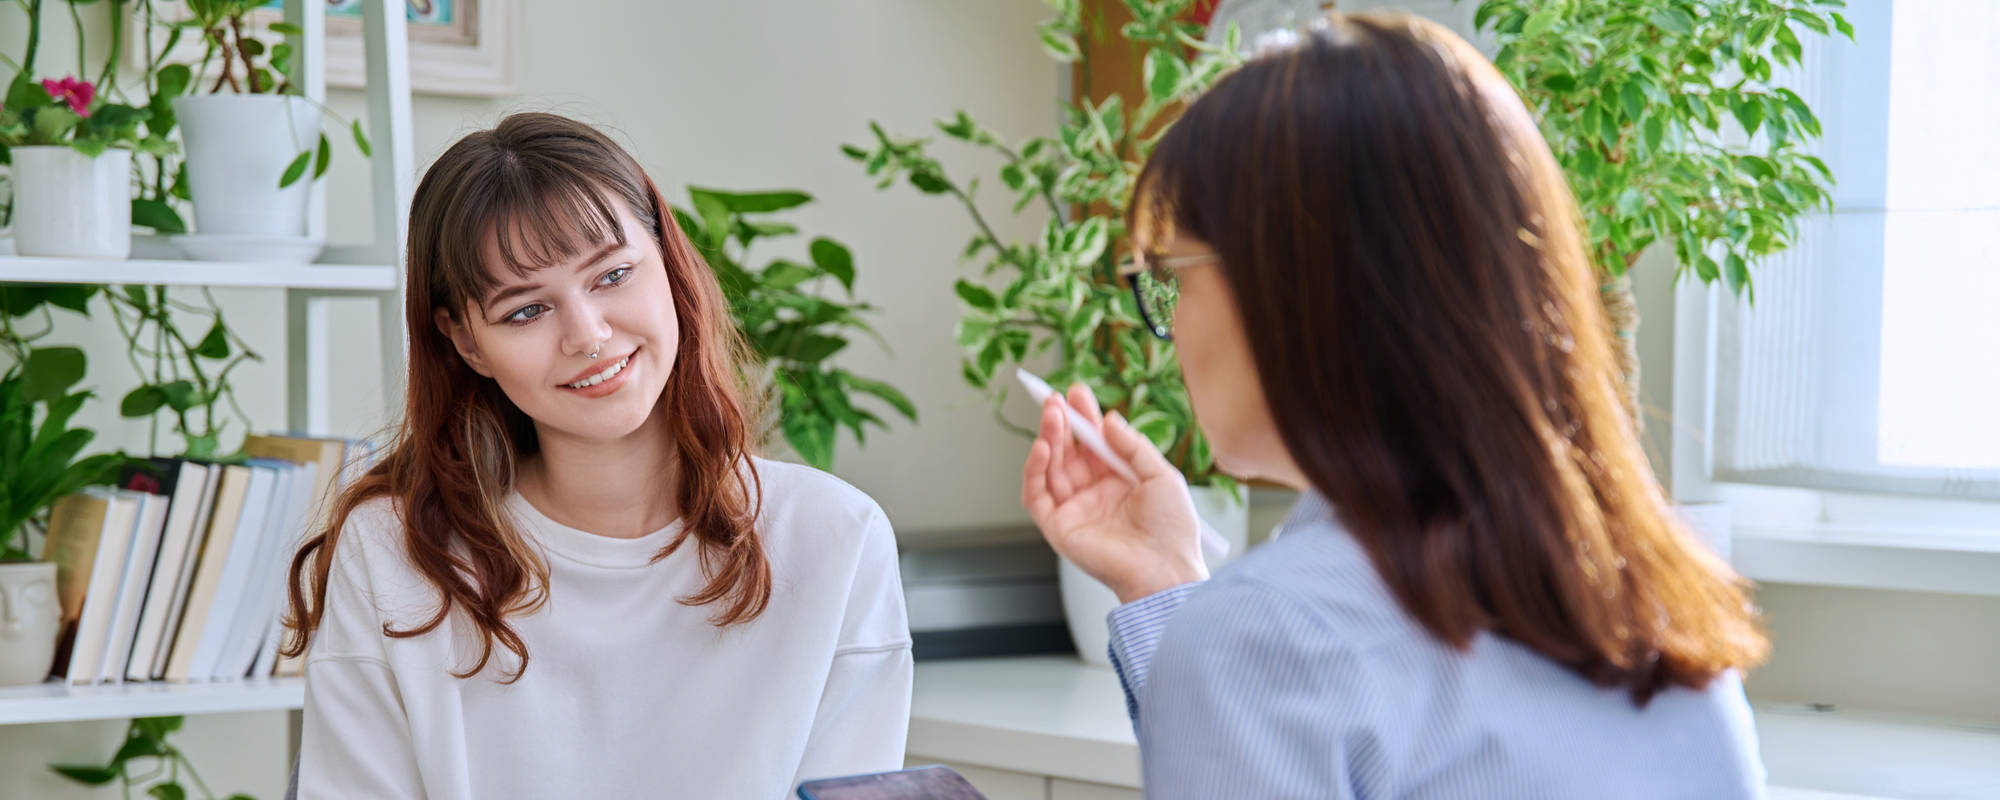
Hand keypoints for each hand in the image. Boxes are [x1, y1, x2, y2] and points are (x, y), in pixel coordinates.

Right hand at [1021, 382, 1207, 603]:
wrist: (1166, 567)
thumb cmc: (1172, 528)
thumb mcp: (1162, 475)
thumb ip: (1133, 446)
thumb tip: (1109, 419)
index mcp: (1118, 481)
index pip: (1093, 444)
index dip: (1084, 418)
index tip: (1077, 393)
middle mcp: (1094, 494)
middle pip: (1069, 452)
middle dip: (1061, 423)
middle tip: (1056, 398)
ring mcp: (1074, 510)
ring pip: (1051, 468)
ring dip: (1048, 439)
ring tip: (1052, 414)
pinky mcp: (1058, 527)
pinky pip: (1036, 495)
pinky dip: (1034, 470)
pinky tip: (1042, 447)